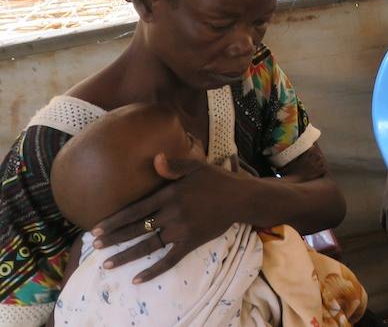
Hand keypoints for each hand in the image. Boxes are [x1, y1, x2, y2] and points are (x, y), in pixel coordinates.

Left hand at [91, 154, 243, 282]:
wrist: (241, 199)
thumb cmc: (217, 180)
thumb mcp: (196, 166)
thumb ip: (174, 164)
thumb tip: (155, 159)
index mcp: (170, 195)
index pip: (136, 210)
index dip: (115, 220)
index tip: (97, 228)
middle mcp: (172, 214)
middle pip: (137, 229)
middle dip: (114, 238)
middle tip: (94, 246)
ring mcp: (181, 231)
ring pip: (149, 246)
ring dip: (127, 255)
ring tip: (108, 264)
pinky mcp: (191, 243)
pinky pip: (170, 260)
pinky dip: (154, 271)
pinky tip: (138, 279)